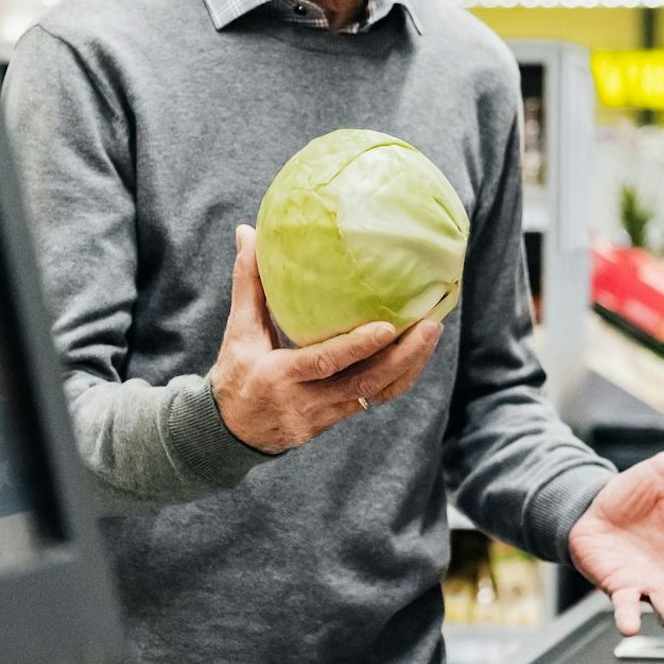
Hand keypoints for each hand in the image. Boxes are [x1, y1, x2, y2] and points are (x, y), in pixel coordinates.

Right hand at [210, 225, 441, 453]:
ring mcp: (325, 416)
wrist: (232, 432)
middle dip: (402, 357)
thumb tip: (247, 231)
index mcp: (280, 376)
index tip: (388, 325)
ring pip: (376, 393)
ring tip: (431, 332)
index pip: (324, 363)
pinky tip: (417, 352)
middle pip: (364, 383)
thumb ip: (247, 282)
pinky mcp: (337, 421)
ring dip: (409, 365)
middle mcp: (306, 401)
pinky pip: (374, 398)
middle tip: (430, 324)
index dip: (357, 346)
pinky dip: (399, 376)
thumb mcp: (237, 330)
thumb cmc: (235, 373)